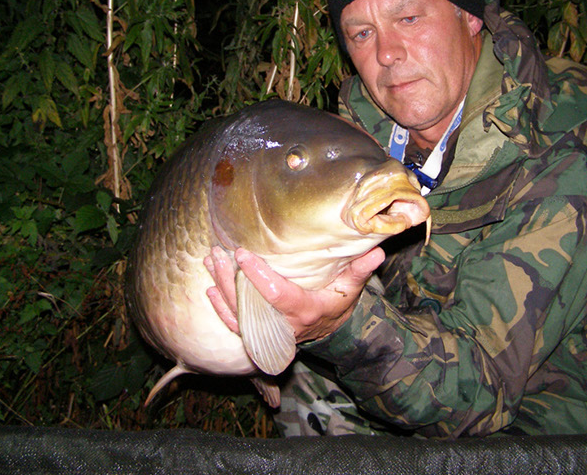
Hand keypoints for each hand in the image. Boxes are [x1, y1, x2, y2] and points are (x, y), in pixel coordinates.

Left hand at [204, 246, 384, 342]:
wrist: (331, 333)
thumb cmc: (339, 305)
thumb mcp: (350, 289)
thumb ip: (359, 270)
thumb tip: (377, 251)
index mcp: (305, 310)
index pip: (276, 293)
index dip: (258, 275)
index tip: (244, 253)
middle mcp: (283, 325)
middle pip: (249, 304)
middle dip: (230, 279)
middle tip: (218, 254)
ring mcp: (269, 332)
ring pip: (237, 315)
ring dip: (220, 289)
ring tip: (211, 262)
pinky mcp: (259, 334)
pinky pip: (235, 326)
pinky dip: (221, 309)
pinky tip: (210, 292)